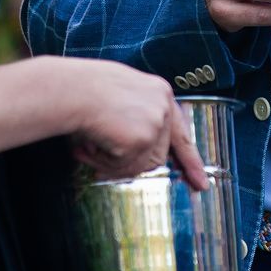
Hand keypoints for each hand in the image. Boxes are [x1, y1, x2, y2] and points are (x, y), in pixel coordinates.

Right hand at [65, 59, 208, 189]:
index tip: (200, 182)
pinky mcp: (142, 139)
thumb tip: (139, 157)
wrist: (70, 88)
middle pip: (157, 156)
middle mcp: (163, 106)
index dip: (191, 160)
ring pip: (141, 165)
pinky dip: (104, 162)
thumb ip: (137, 118)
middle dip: (129, 164)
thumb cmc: (85, 90)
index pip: (181, 133)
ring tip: (88, 147)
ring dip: (112, 163)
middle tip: (96, 163)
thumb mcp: (121, 97)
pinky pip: (125, 167)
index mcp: (160, 93)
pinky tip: (89, 146)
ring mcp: (155, 123)